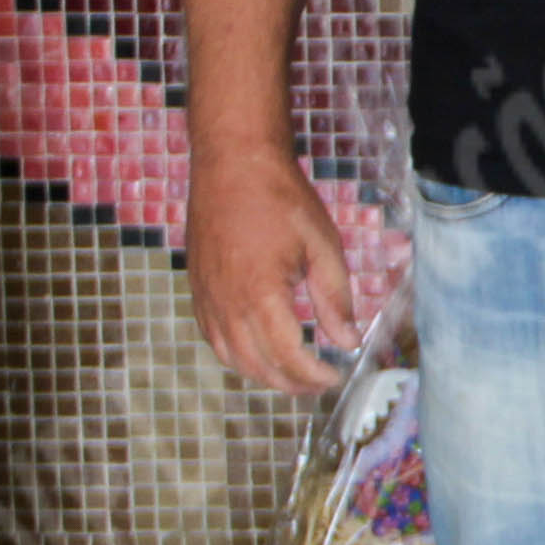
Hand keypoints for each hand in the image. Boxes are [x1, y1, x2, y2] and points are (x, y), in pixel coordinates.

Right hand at [187, 141, 361, 399]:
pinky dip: (237, 356)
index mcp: (260, 293)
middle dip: (292, 383)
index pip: (289, 356)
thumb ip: (335, 299)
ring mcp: (206, 298)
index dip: (314, 377)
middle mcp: (226, 303)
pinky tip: (259, 352)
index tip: (335, 377)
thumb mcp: (322, 245)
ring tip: (294, 374)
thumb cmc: (280, 197)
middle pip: (258, 366)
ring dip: (264, 375)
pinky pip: (213, 339)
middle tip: (319, 383)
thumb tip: (347, 341)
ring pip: (232, 358)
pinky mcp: (197, 289)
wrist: (232, 161)